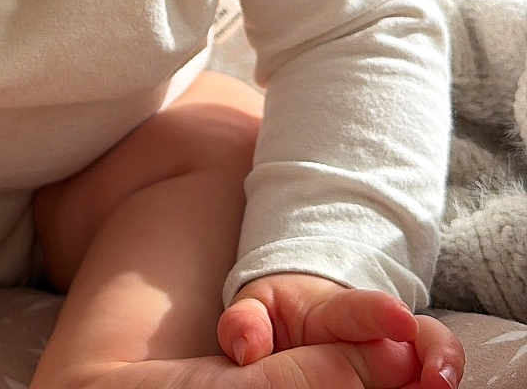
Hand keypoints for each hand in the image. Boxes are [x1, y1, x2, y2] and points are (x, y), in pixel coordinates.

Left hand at [217, 272, 465, 388]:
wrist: (301, 325)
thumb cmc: (276, 319)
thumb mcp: (255, 308)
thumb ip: (246, 321)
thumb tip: (247, 347)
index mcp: (335, 312)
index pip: (360, 309)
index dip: (380, 313)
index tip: (400, 318)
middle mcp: (378, 335)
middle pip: (420, 335)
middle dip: (432, 352)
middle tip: (438, 378)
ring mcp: (398, 362)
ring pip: (434, 359)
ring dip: (442, 371)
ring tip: (442, 388)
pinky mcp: (400, 381)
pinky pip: (423, 383)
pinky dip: (427, 387)